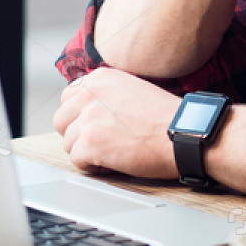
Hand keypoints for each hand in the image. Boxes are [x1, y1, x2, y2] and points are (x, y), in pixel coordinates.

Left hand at [53, 67, 182, 178]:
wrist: (184, 134)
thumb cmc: (166, 118)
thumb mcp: (132, 90)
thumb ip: (106, 95)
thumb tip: (87, 110)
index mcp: (100, 78)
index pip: (68, 97)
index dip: (80, 116)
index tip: (95, 125)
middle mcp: (90, 94)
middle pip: (61, 120)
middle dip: (77, 134)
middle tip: (100, 142)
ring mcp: (88, 118)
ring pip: (68, 143)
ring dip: (87, 152)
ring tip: (112, 153)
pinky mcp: (89, 143)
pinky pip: (76, 161)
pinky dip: (93, 167)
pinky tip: (113, 163)